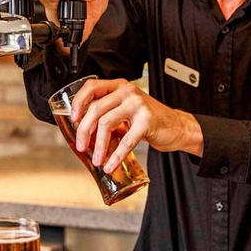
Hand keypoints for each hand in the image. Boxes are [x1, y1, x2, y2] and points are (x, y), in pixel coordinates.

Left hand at [71, 78, 202, 172]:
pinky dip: (115, 155)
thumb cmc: (148, 119)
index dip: (79, 102)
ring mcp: (137, 105)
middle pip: (96, 108)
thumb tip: (83, 131)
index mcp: (119, 86)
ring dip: (98, 145)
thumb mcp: (125, 110)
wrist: (177, 127)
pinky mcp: (147, 121)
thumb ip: (107, 113)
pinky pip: (126, 140)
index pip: (91, 87)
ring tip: (96, 159)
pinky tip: (110, 164)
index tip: (73, 119)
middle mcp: (127, 92)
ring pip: (106, 123)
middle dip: (84, 129)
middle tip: (81, 145)